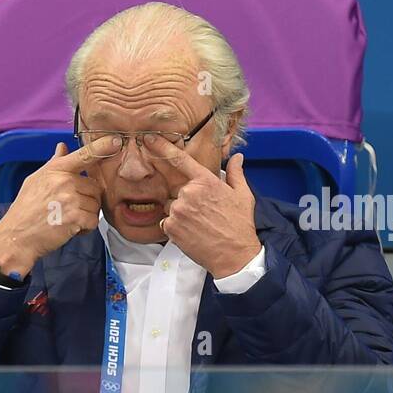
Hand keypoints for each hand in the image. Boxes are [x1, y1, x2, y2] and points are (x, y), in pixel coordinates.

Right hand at [0, 135, 120, 276]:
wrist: (16, 237)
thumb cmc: (25, 210)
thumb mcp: (35, 181)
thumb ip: (54, 164)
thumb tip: (62, 147)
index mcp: (56, 170)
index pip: (84, 155)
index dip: (102, 147)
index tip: (116, 141)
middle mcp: (65, 181)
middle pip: (95, 187)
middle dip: (88, 200)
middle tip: (70, 209)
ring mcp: (71, 199)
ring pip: (95, 205)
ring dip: (86, 215)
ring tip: (67, 220)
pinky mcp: (75, 217)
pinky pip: (93, 221)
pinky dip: (85, 228)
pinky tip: (70, 229)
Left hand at [144, 138, 259, 278]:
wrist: (234, 255)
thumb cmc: (240, 224)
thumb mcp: (243, 195)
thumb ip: (236, 173)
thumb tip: (238, 157)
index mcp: (205, 181)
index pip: (180, 160)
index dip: (162, 147)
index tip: (149, 138)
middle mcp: (188, 193)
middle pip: (176, 190)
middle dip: (186, 198)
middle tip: (203, 213)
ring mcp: (178, 211)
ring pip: (171, 206)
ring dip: (180, 213)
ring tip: (199, 224)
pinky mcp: (170, 228)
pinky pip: (167, 222)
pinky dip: (176, 226)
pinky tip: (192, 232)